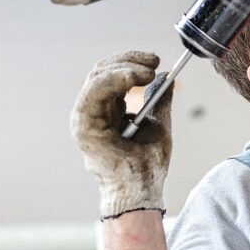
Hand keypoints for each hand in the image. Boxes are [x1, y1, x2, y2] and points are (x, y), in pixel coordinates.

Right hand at [70, 51, 172, 218]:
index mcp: (108, 111)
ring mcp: (85, 120)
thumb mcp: (159, 123)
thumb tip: (165, 77)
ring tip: (147, 71)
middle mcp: (93, 113)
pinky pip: (92, 94)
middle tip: (154, 60)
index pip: (111, 75)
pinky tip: (133, 78)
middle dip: (129, 60)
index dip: (131, 62)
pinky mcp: (83, 128)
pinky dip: (113, 80)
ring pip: (96, 78)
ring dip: (123, 68)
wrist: (143, 189)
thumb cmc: (148, 163)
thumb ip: (158, 99)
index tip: (155, 61)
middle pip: (102, 71)